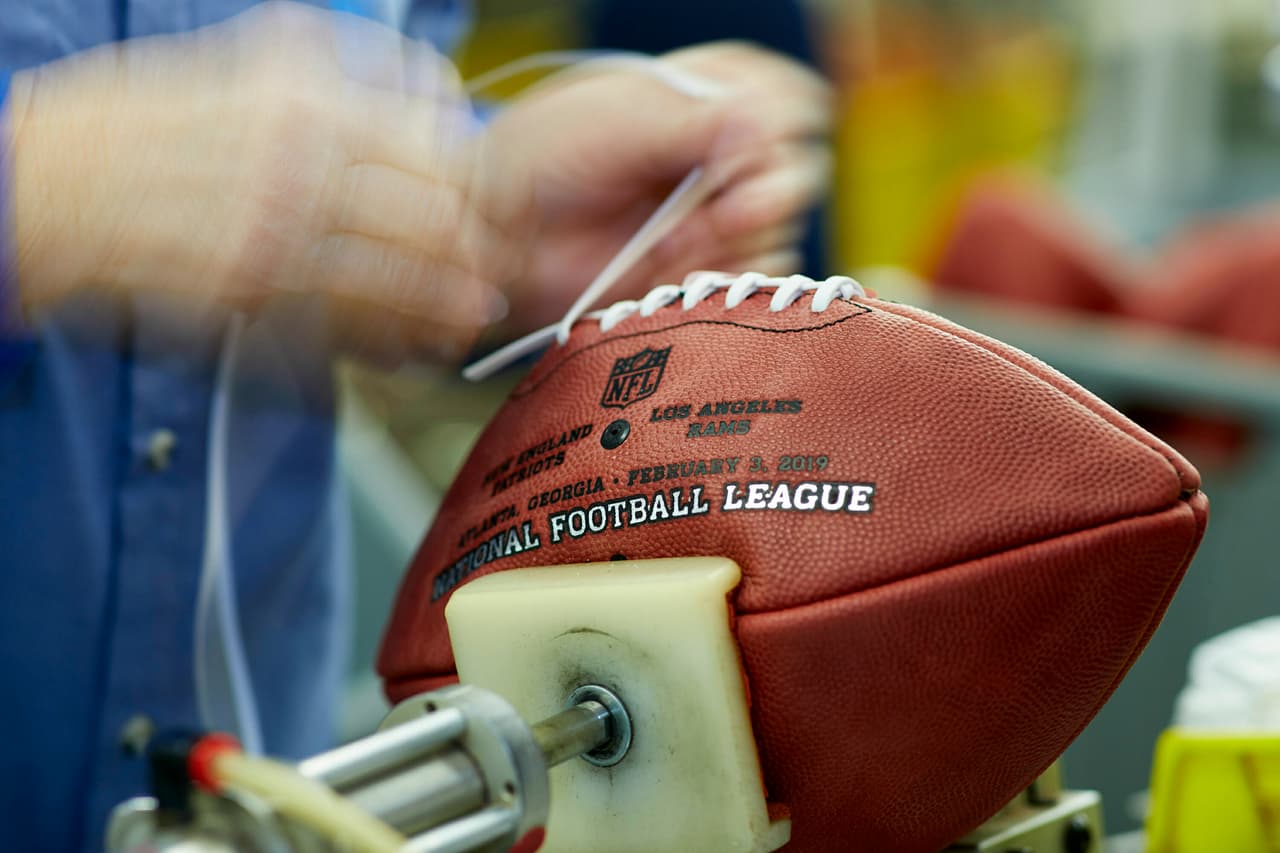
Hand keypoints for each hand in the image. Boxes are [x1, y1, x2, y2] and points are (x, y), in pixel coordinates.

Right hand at [7, 1, 509, 362]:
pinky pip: (348, 322)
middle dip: (475, 247)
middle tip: (493, 268)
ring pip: (401, 272)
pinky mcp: (253, 289)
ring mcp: (278, 224)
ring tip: (472, 314)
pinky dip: (394, 340)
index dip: (474, 184)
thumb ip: (336, 79)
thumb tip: (428, 95)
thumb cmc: (142, 127)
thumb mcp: (243, 67)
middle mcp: (299, 154)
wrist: (47, 185)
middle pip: (431, 209)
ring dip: (449, 301)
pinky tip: (418, 348)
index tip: (488, 206)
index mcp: (302, 91)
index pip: (429, 141)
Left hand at [479, 41, 832, 330]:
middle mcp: (722, 152)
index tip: (744, 145)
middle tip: (726, 209)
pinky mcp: (702, 267)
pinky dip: (725, 277)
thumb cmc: (540, 158)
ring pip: (781, 229)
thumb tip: (764, 133)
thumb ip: (696, 124)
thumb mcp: (619, 119)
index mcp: (708, 95)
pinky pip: (754, 278)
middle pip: (797, 168)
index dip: (776, 125)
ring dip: (735, 241)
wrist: (498, 235)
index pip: (786, 99)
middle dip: (766, 192)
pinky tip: (679, 271)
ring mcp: (714, 212)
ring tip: (673, 244)